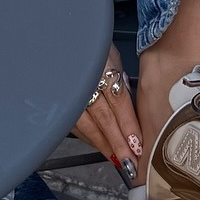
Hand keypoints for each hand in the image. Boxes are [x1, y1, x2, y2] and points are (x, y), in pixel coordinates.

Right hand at [72, 45, 144, 186]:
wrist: (61, 36)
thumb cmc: (90, 44)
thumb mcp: (111, 56)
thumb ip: (120, 80)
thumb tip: (131, 108)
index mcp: (100, 67)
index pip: (118, 102)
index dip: (129, 126)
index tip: (139, 145)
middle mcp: (83, 81)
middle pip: (103, 118)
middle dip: (119, 143)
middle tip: (132, 162)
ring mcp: (68, 93)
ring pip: (87, 125)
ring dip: (105, 145)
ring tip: (119, 160)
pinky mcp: (59, 103)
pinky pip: (75, 125)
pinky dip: (90, 138)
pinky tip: (101, 146)